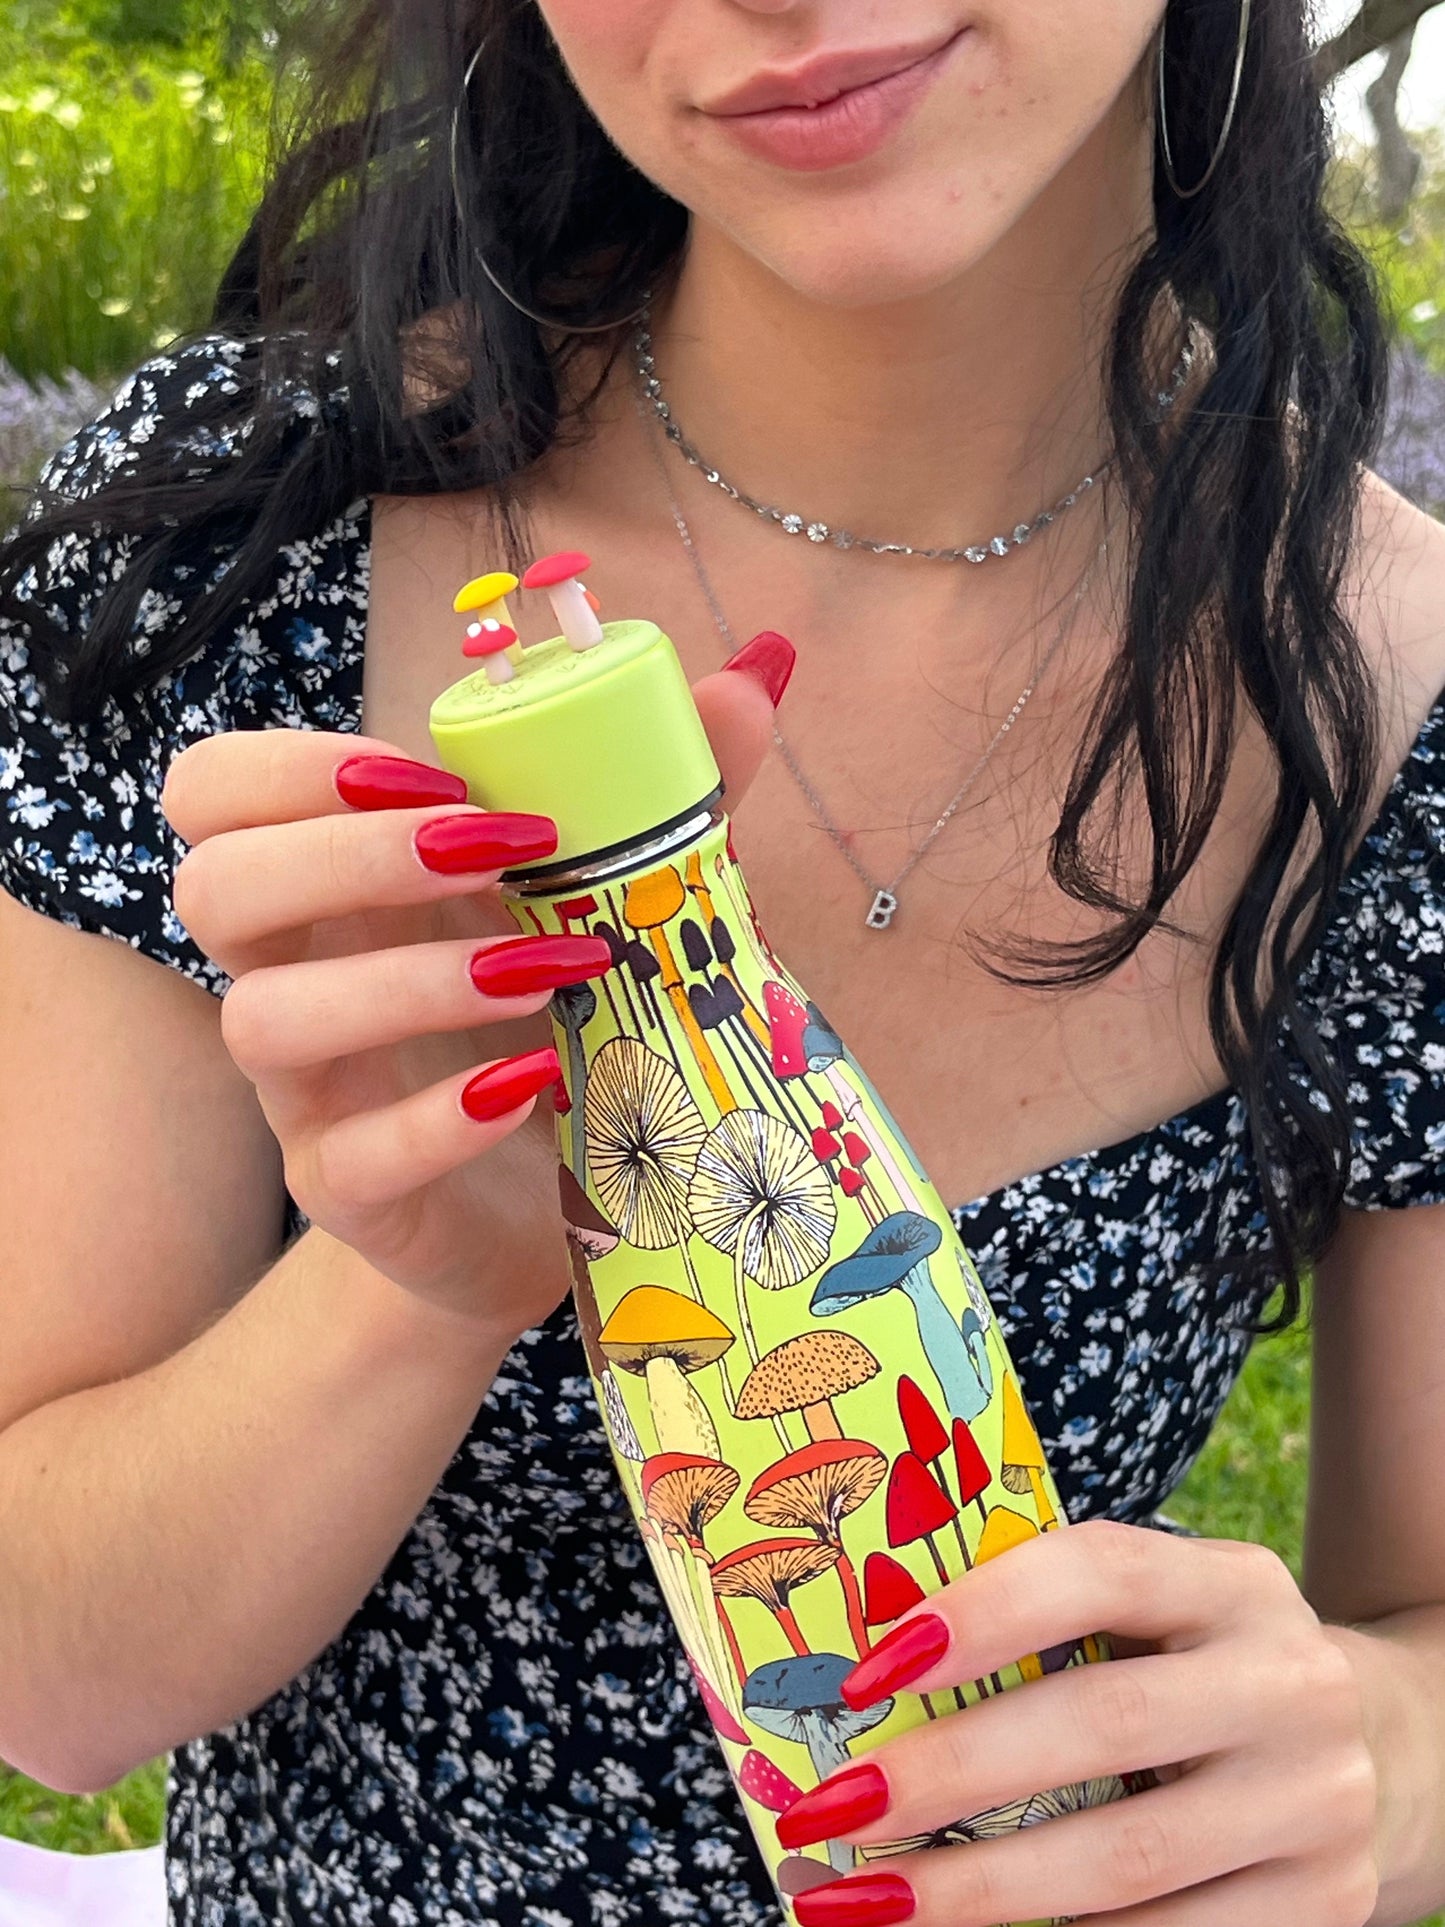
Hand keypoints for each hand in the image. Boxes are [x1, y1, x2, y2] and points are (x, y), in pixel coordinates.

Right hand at [161, 638, 787, 1333]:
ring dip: (408, 980)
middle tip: (495, 852)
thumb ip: (669, 796)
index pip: (216, 793)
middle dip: (349, 854)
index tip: (438, 775)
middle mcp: (296, 975)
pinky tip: (538, 1080)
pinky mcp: (352, 1193)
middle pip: (212, 887)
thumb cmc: (566, 1015)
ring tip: (542, 972)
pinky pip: (351, 1158)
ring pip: (263, 1020)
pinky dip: (442, 1117)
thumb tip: (756, 672)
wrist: (568, 1193)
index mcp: (334, 885)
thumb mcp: (616, 899)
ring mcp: (312, 1093)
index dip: (296, 765)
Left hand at [774, 1520, 1381, 1926]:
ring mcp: (1313, 1802)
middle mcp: (1287, 1685)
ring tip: (861, 1900)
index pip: (1100, 1571)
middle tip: (833, 1808)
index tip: (865, 1671)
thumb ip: (1054, 1624)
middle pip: (1102, 1726)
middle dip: (950, 1775)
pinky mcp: (1323, 1904)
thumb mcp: (1166, 1614)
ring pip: (1126, 1859)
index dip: (982, 1612)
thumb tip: (871, 1673)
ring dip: (976, 1890)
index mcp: (1231, 1583)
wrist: (1385, 1748)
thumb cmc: (1207, 1667)